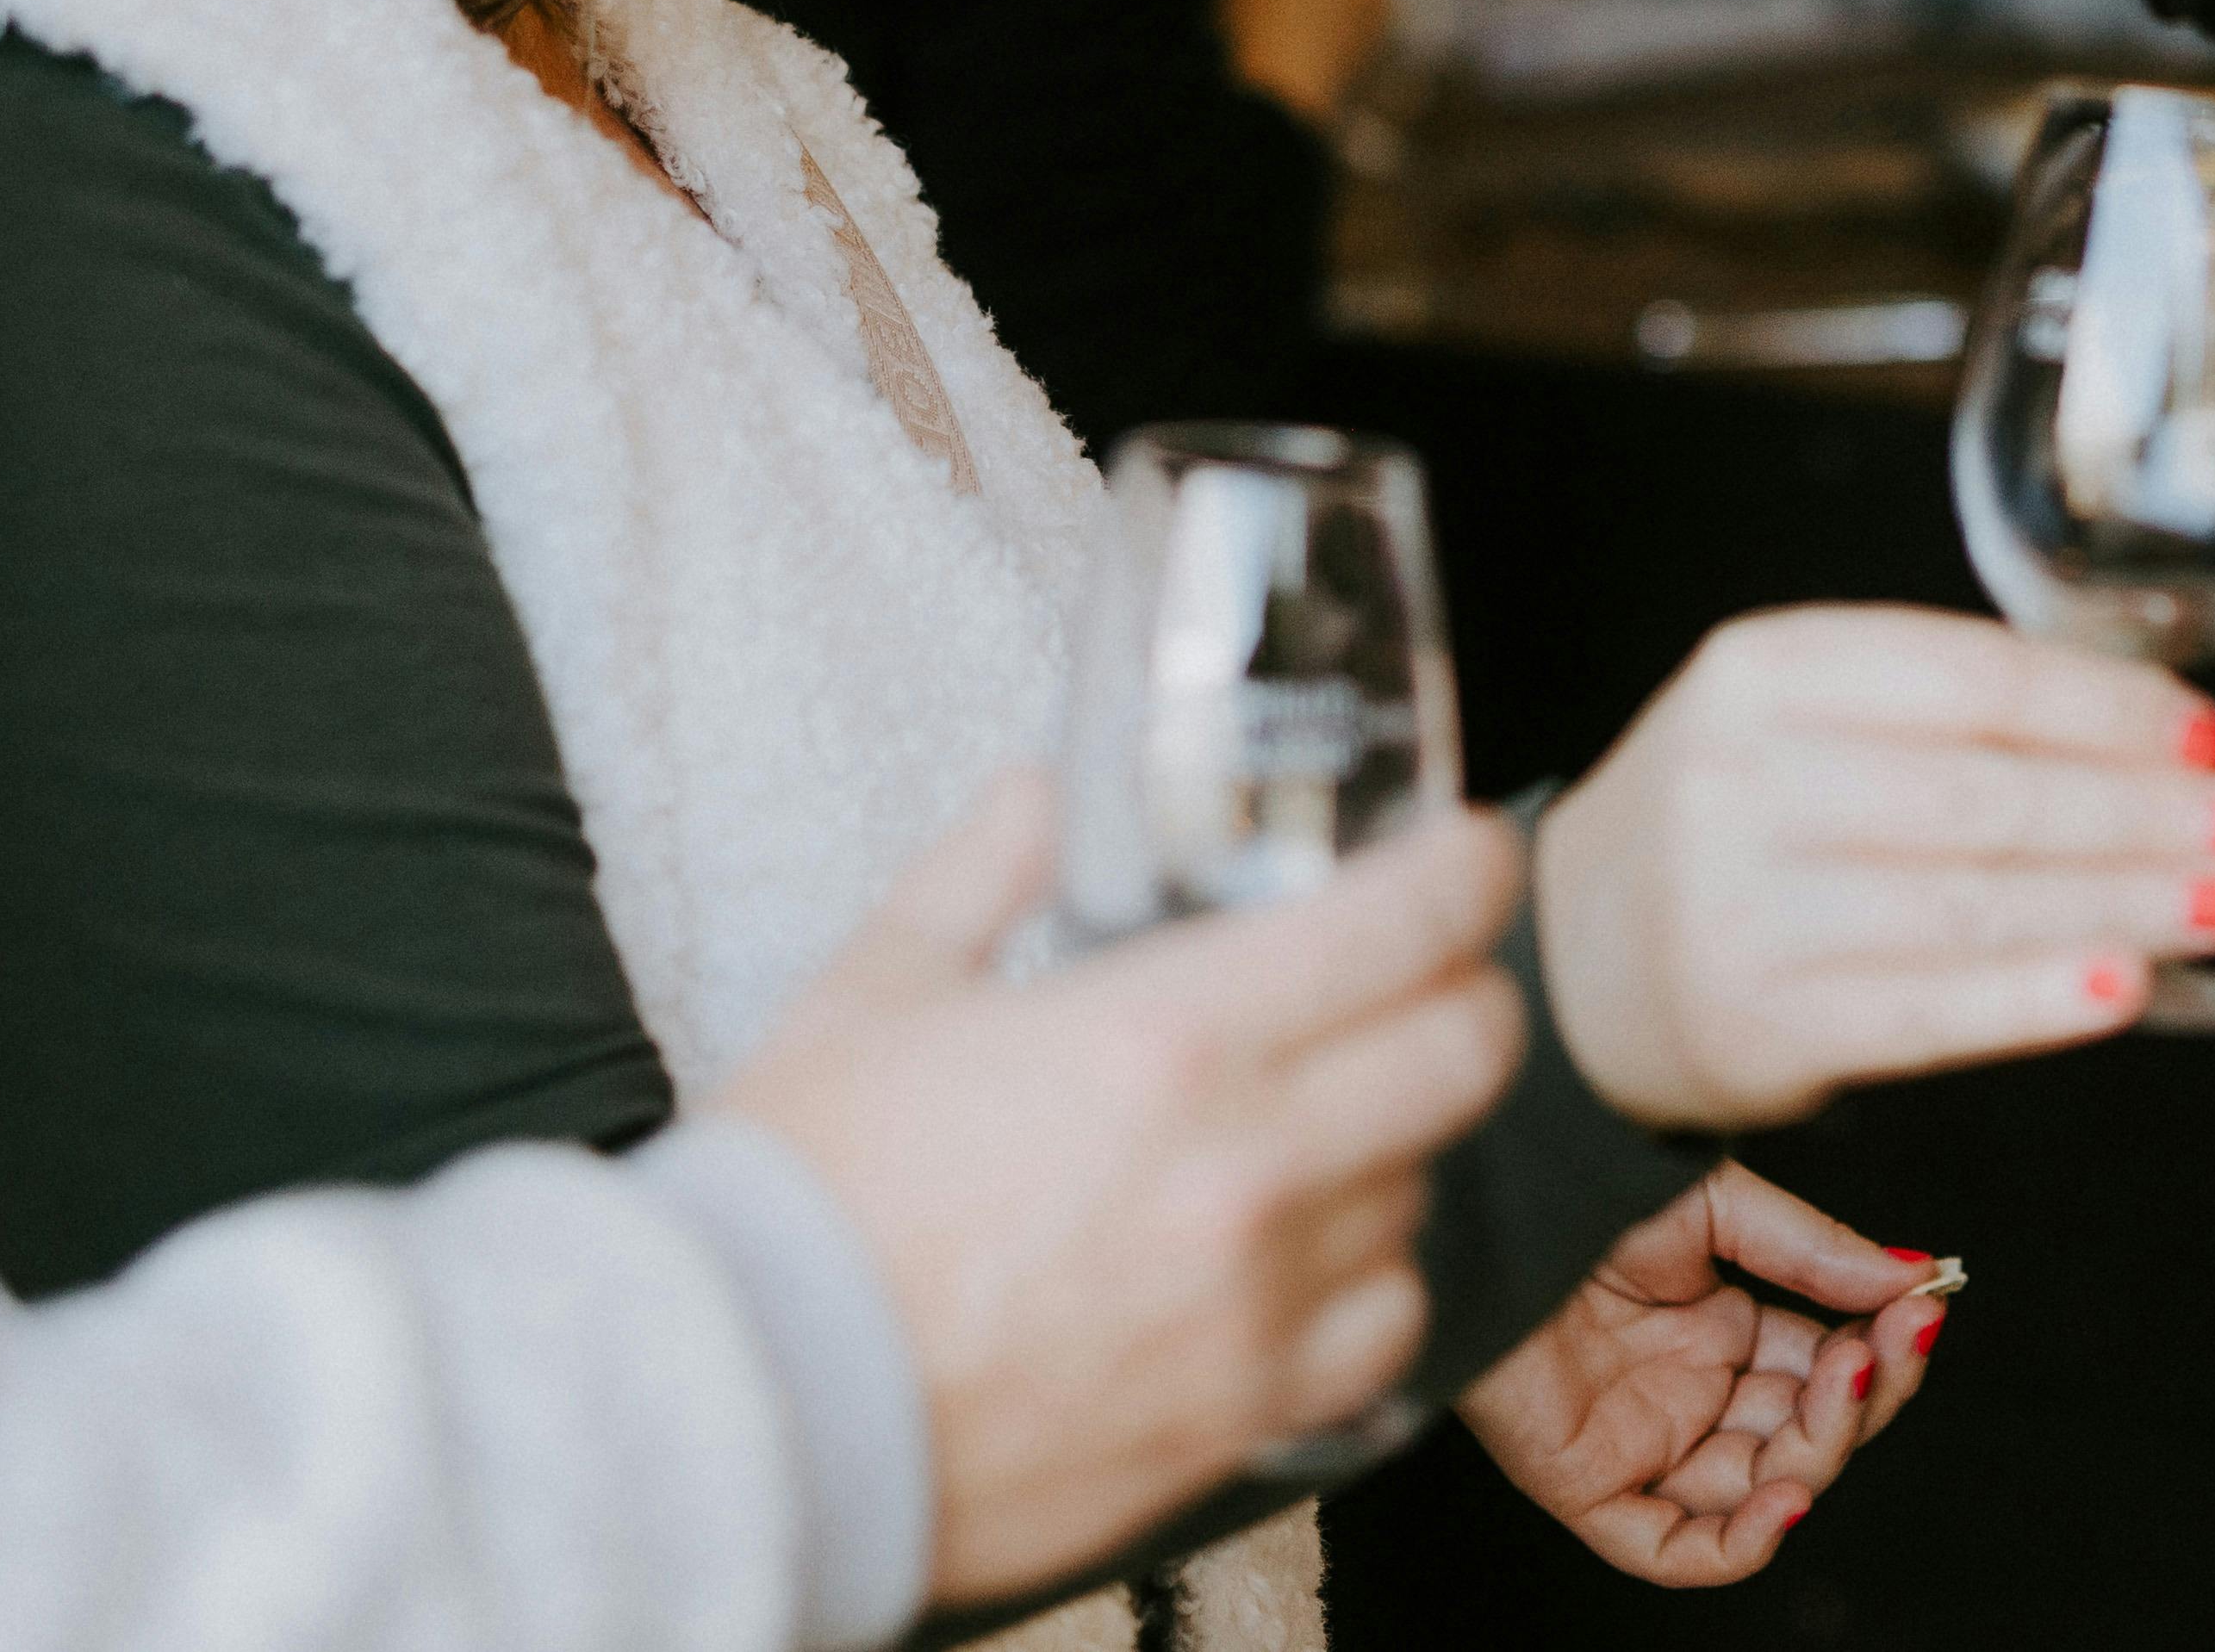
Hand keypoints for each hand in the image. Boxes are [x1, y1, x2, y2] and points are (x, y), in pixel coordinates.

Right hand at [713, 772, 1527, 1601]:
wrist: (746, 1411)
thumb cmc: (799, 1201)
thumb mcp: (875, 989)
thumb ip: (978, 873)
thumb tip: (1034, 796)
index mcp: (1168, 1037)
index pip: (1406, 925)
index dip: (1465, 871)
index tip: (1468, 853)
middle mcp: (1245, 1168)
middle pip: (1461, 1054)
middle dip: (1463, 993)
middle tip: (1424, 975)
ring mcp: (1254, 1305)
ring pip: (1421, 1191)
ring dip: (1396, 1140)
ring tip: (1328, 1120)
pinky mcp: (1239, 1418)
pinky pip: (1380, 1332)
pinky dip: (1368, 1281)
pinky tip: (1311, 1256)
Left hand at [1460, 1166, 1955, 1585]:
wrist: (1488, 1206)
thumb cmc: (1582, 1192)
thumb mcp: (1717, 1206)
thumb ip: (1811, 1250)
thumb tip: (1914, 1277)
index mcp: (1724, 1332)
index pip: (1827, 1370)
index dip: (1879, 1351)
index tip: (1922, 1305)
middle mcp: (1692, 1397)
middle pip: (1806, 1435)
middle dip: (1862, 1396)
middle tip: (1888, 1340)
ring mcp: (1646, 1446)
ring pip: (1760, 1492)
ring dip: (1820, 1449)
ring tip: (1843, 1380)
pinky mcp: (1592, 1489)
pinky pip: (1676, 1551)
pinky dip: (1740, 1545)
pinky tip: (1788, 1496)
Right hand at [1531, 607, 2214, 1130]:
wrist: (1574, 963)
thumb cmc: (1734, 827)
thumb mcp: (1794, 722)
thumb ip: (1938, 717)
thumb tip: (2147, 743)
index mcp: (1762, 671)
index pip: (1969, 677)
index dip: (2105, 706)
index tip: (2209, 733)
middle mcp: (1741, 779)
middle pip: (1983, 793)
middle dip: (2137, 811)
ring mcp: (1742, 908)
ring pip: (1971, 904)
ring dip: (2119, 903)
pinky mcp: (1759, 1026)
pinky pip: (1928, 1012)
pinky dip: (2037, 999)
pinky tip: (2126, 984)